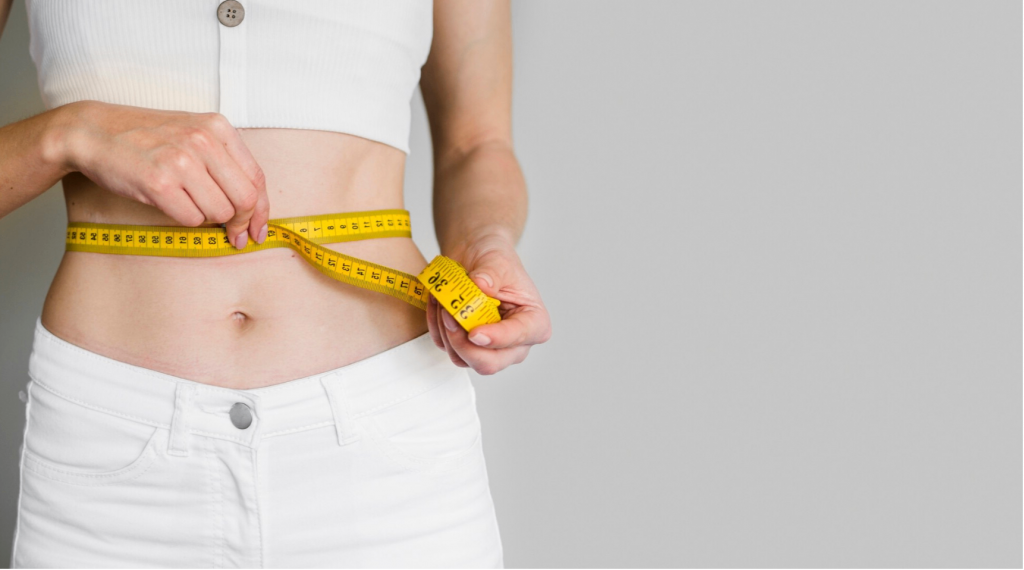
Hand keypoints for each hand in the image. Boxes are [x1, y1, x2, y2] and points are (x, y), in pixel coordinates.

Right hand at [64, 101, 268, 247]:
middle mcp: (203, 141)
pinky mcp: (159, 183)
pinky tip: (170, 204)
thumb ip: (224, 162)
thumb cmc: (145, 137)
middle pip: (245, 199)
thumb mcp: (192, 133)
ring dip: (208, 219)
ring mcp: (181, 161)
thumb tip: (253, 209)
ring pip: (219, 212)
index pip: (257, 178)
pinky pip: (191, 219)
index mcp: (218, 128)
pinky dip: (185, 219)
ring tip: (187, 204)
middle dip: (242, 223)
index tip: (257, 229)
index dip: (261, 211)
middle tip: (233, 236)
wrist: (93, 131)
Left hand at [426, 235, 551, 374]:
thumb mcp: (497, 259)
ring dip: (446, 332)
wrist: (474, 256)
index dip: (495, 339)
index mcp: (533, 323)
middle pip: (489, 363)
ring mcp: (489, 348)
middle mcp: (514, 343)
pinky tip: (438, 305)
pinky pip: (446, 348)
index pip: (517, 339)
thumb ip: (492, 273)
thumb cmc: (494, 258)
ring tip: (442, 301)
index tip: (474, 332)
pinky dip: (437, 328)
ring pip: (463, 359)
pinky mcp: (466, 347)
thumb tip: (481, 286)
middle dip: (463, 342)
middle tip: (449, 315)